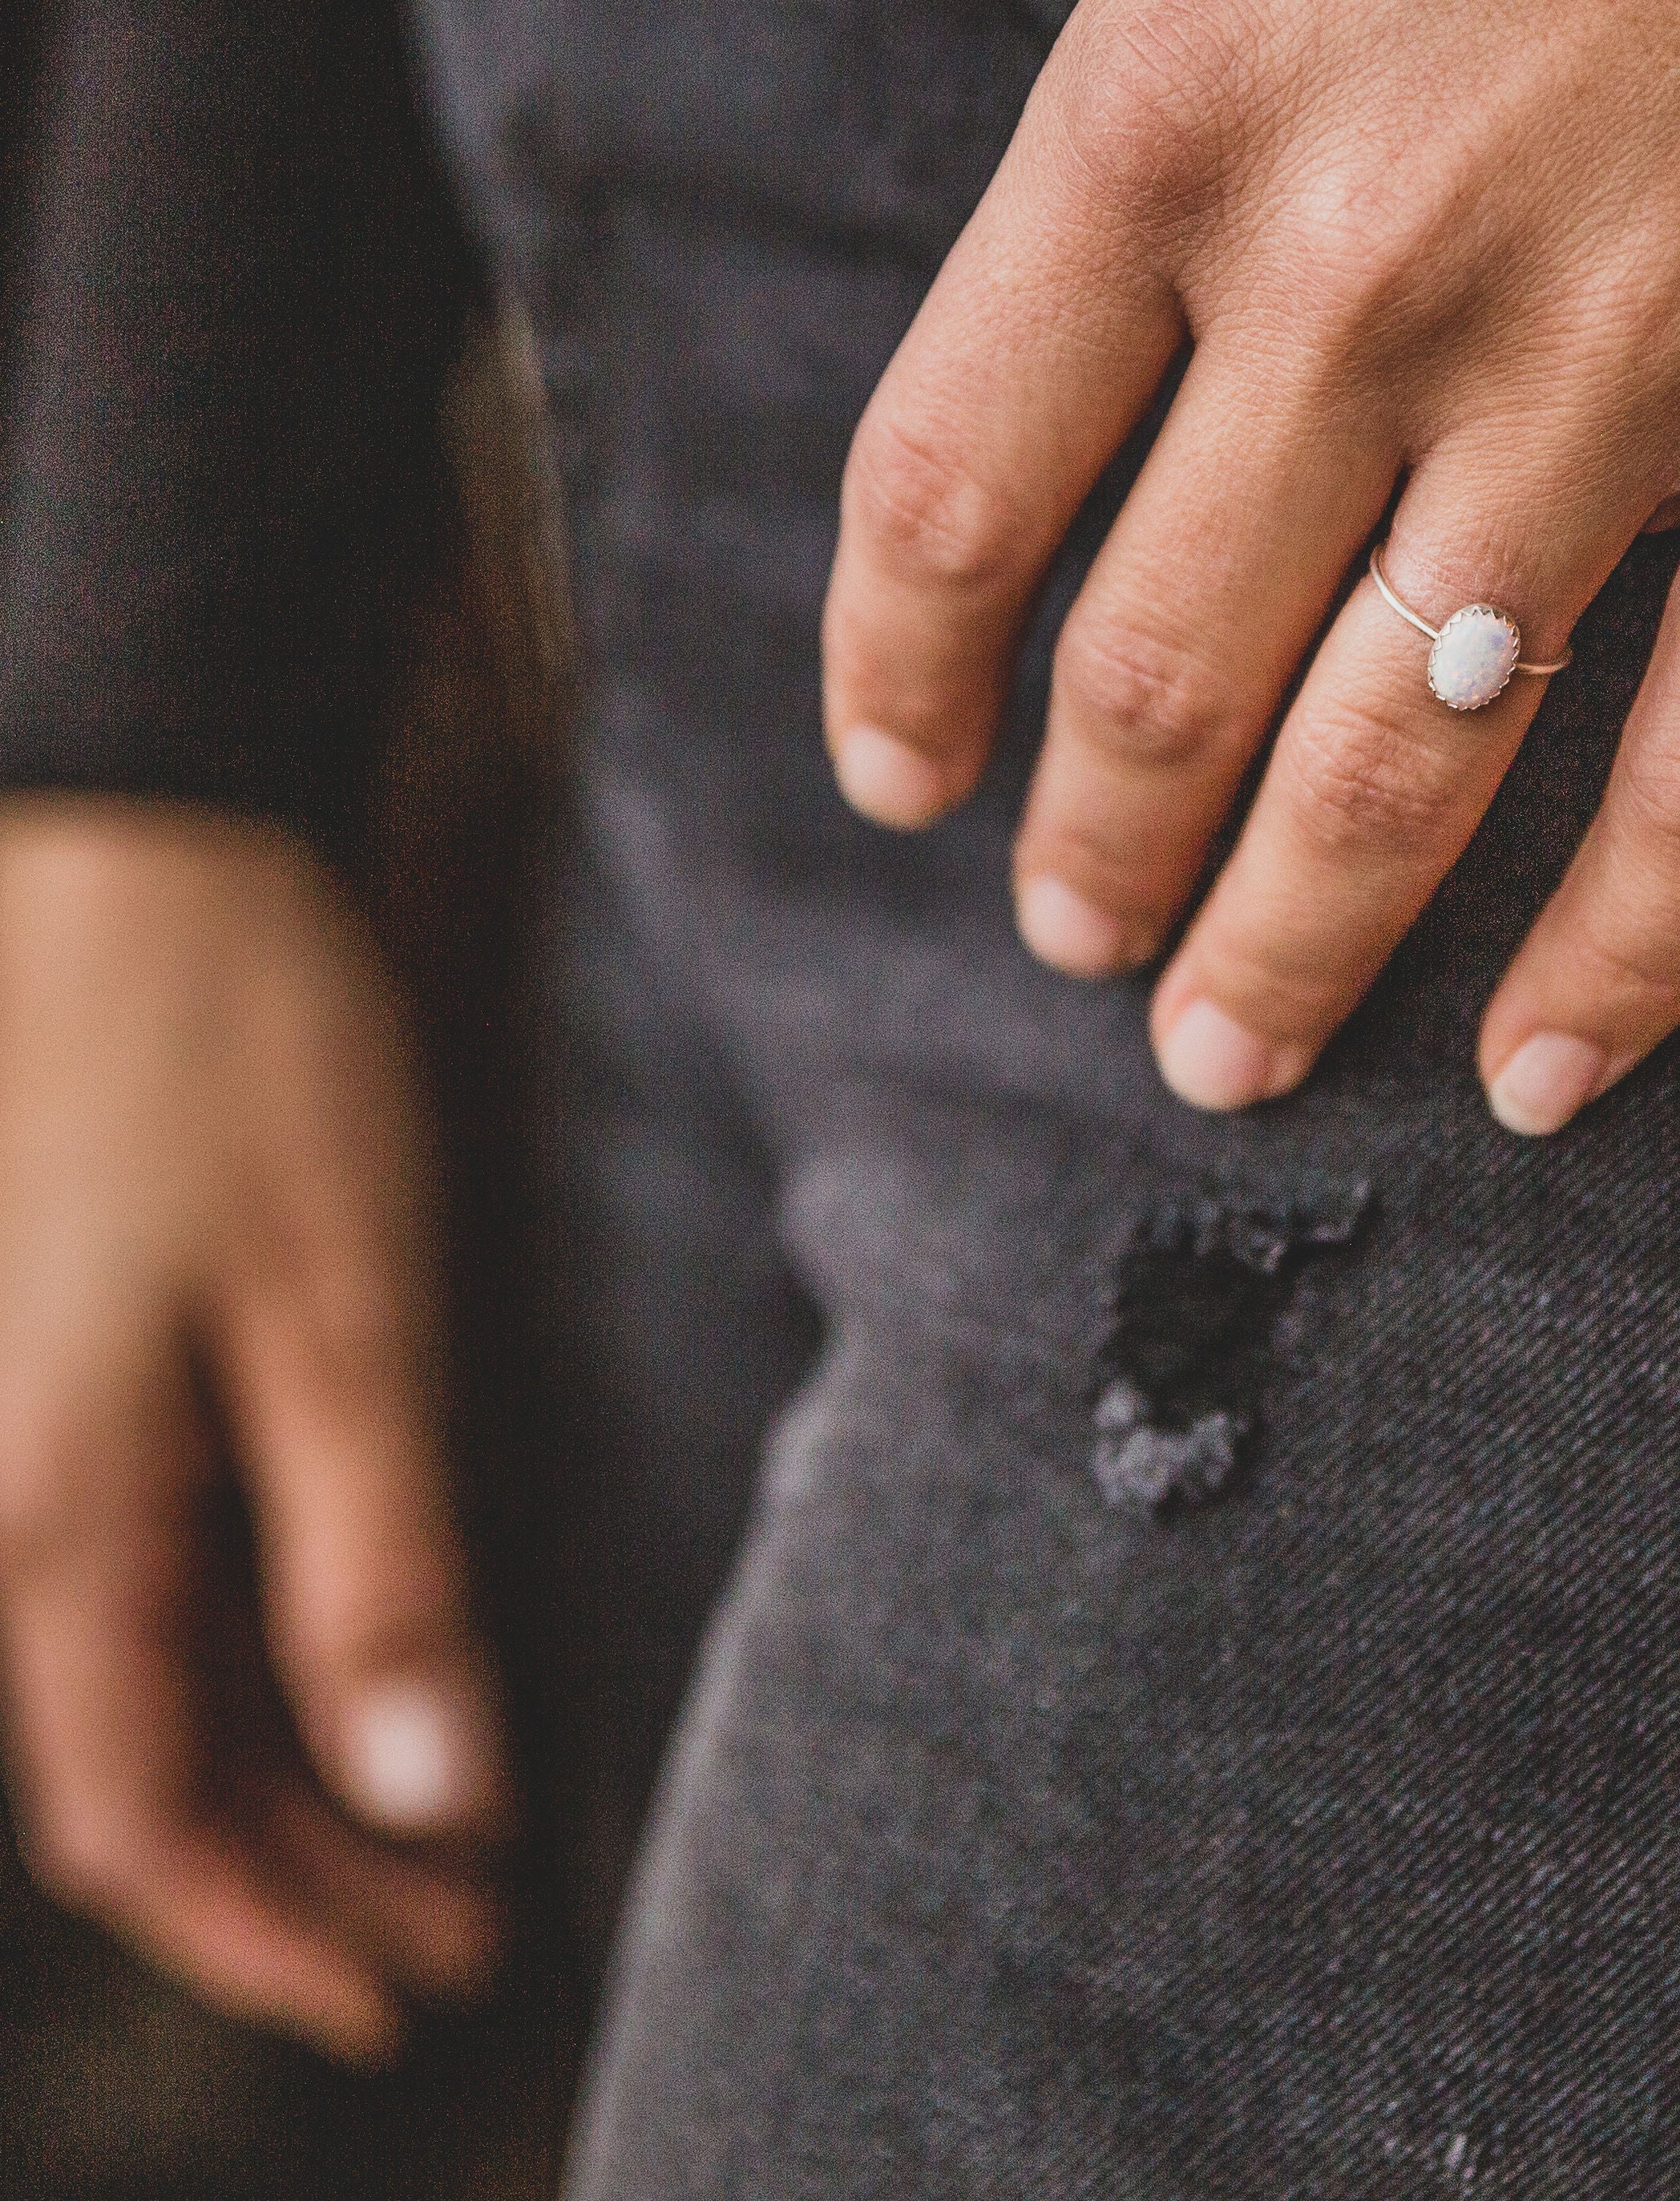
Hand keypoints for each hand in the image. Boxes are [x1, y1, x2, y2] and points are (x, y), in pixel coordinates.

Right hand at [0, 800, 507, 2061]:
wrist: (139, 866)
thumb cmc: (246, 1068)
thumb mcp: (347, 1318)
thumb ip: (376, 1558)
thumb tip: (427, 1790)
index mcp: (62, 1523)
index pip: (146, 1821)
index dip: (278, 1935)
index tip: (414, 1992)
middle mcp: (9, 1512)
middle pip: (135, 1777)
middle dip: (297, 1879)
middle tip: (456, 1936)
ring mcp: (29, 1445)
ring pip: (134, 1689)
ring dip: (278, 1781)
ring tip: (428, 1843)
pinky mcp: (73, 1378)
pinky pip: (136, 1583)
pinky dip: (249, 1661)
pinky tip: (340, 1674)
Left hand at [821, 0, 1679, 1129]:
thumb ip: (1151, 23)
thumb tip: (1116, 230)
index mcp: (1170, 91)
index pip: (954, 488)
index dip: (903, 681)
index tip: (907, 784)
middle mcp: (1364, 263)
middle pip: (1161, 681)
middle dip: (1096, 864)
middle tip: (1087, 951)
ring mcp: (1624, 362)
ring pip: (1408, 769)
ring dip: (1293, 949)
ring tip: (1235, 1054)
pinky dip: (1629, 959)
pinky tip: (1544, 1069)